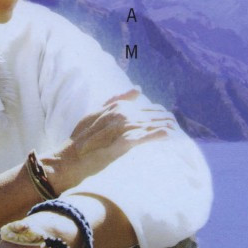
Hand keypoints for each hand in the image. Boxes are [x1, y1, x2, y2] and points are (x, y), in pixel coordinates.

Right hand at [43, 89, 176, 193]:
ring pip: (152, 124)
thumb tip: (138, 88)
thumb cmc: (81, 139)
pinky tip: (169, 136)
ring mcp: (122, 128)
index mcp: (116, 107)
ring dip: (167, 126)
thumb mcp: (95, 113)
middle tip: (176, 125)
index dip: (158, 113)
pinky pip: (146, 136)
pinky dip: (159, 135)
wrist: (70, 159)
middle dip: (166, 119)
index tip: (167, 118)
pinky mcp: (123, 143)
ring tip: (177, 130)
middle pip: (152, 114)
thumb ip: (116, 100)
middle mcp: (121, 114)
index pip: (146, 108)